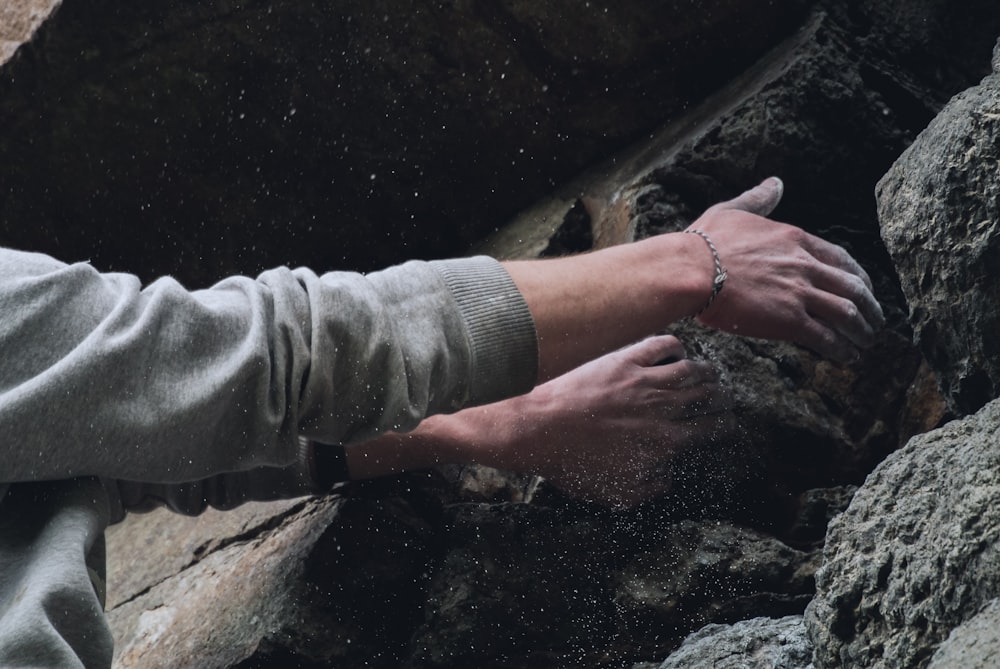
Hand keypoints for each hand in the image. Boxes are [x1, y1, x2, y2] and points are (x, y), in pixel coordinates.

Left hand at [510, 334, 732, 506]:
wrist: (540, 429)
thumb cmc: (573, 463)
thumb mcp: (617, 493)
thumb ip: (651, 488)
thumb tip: (670, 476)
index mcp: (665, 441)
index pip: (709, 430)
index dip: (725, 426)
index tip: (729, 424)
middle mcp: (662, 408)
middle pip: (706, 397)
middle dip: (721, 398)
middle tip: (724, 397)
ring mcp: (644, 380)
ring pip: (690, 370)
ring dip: (706, 371)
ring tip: (710, 373)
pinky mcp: (624, 360)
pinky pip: (661, 345)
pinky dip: (675, 346)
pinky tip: (676, 350)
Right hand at [688, 177, 884, 362]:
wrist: (690, 270)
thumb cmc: (704, 242)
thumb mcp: (733, 210)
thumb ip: (759, 199)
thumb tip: (775, 183)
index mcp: (795, 239)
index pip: (841, 259)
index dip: (859, 277)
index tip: (865, 289)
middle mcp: (805, 265)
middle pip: (852, 288)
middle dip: (869, 307)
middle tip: (875, 321)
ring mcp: (799, 293)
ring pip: (846, 313)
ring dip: (861, 330)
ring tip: (866, 343)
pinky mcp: (788, 320)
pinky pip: (825, 337)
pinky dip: (841, 348)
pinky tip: (847, 356)